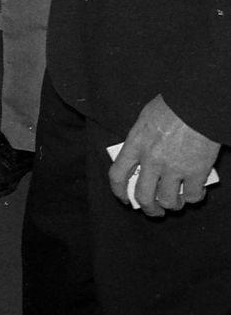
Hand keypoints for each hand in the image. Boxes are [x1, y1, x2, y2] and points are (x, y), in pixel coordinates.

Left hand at [109, 95, 219, 217]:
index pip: (117, 175)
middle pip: (143, 196)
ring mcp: (174, 167)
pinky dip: (194, 197)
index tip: (124, 199)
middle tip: (155, 211)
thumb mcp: (145, 119)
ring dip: (172, 205)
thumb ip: (140, 140)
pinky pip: (192, 196)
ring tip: (176, 202)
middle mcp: (152, 159)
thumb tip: (140, 160)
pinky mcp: (196, 172)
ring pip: (168, 201)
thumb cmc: (172, 105)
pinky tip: (196, 191)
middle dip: (148, 209)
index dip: (119, 192)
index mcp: (136, 143)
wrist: (196, 102)